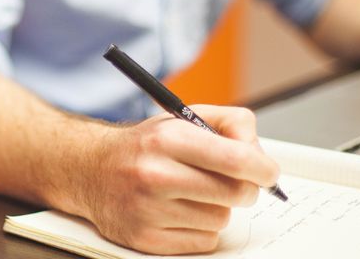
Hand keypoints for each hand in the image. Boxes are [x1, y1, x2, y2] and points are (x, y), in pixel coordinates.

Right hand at [73, 106, 278, 254]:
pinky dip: (200, 229)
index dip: (263, 168)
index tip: (268, 172)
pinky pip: (203, 241)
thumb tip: (260, 153)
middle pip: (236, 193)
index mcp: (167, 139)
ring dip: (217, 208)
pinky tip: (181, 211)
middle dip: (244, 188)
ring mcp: (148, 210)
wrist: (91, 169)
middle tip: (234, 182)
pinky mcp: (144, 239)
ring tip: (193, 193)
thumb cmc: (145, 145)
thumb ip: (229, 123)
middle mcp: (155, 174)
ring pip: (221, 219)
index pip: (236, 159)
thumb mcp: (182, 118)